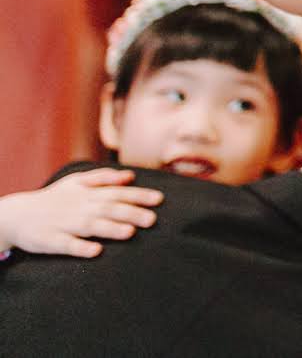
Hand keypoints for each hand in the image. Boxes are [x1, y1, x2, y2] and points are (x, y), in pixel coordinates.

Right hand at [0, 169, 162, 257]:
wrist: (16, 214)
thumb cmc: (53, 198)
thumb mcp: (75, 181)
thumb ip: (103, 178)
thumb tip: (130, 176)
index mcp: (87, 194)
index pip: (118, 193)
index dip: (139, 196)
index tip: (159, 200)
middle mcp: (79, 207)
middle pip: (108, 209)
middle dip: (131, 213)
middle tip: (152, 220)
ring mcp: (64, 224)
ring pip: (90, 226)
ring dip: (110, 229)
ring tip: (130, 233)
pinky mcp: (50, 240)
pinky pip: (66, 245)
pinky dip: (81, 247)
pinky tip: (95, 251)